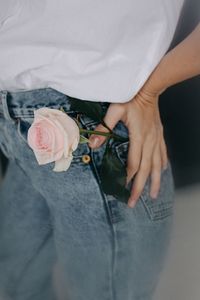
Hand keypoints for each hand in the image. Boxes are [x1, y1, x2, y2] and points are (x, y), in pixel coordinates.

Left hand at [88, 88, 167, 207]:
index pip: (134, 163)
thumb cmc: (131, 98)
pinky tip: (162, 172)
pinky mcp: (159, 135)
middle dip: (139, 188)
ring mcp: (156, 139)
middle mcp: (149, 141)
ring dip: (155, 182)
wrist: (149, 88)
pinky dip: (162, 165)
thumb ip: (104, 128)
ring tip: (154, 196)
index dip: (128, 177)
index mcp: (138, 137)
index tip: (122, 188)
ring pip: (157, 166)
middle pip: (146, 170)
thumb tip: (93, 143)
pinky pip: (163, 154)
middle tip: (133, 202)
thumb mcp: (114, 110)